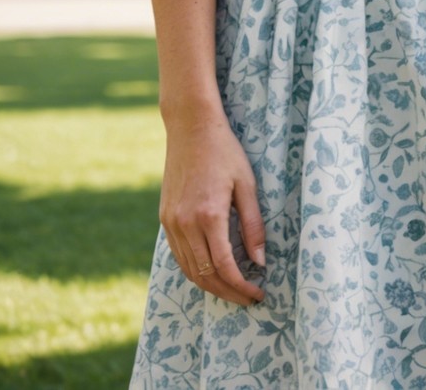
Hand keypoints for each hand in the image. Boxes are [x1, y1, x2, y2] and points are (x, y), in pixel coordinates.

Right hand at [159, 104, 266, 306]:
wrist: (190, 127)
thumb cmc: (224, 151)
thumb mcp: (247, 184)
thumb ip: (253, 225)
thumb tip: (260, 262)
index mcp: (209, 215)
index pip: (225, 267)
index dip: (242, 287)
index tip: (258, 294)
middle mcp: (185, 223)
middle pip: (206, 275)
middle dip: (228, 293)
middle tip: (248, 300)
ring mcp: (171, 222)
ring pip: (189, 270)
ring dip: (211, 287)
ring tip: (232, 291)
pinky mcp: (165, 218)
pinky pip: (179, 256)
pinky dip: (195, 271)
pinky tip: (211, 272)